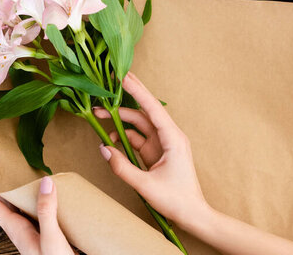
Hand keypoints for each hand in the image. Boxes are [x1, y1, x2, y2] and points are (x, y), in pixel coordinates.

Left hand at [0, 154, 74, 254]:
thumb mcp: (52, 238)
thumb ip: (46, 210)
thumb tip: (44, 181)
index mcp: (15, 229)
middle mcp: (20, 227)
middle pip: (2, 198)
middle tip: (2, 157)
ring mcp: (31, 229)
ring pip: (18, 202)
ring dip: (17, 184)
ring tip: (23, 166)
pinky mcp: (45, 230)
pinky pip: (34, 207)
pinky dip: (36, 193)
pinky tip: (49, 188)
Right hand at [95, 73, 292, 254]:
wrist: (193, 216)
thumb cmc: (176, 200)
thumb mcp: (145, 185)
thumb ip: (122, 166)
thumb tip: (103, 148)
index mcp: (173, 138)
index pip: (152, 109)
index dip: (137, 91)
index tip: (123, 76)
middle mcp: (169, 136)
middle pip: (145, 110)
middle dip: (127, 96)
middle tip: (111, 81)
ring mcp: (162, 144)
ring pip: (139, 124)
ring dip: (120, 118)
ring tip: (98, 113)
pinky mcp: (156, 152)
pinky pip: (137, 138)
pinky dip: (123, 135)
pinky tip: (109, 137)